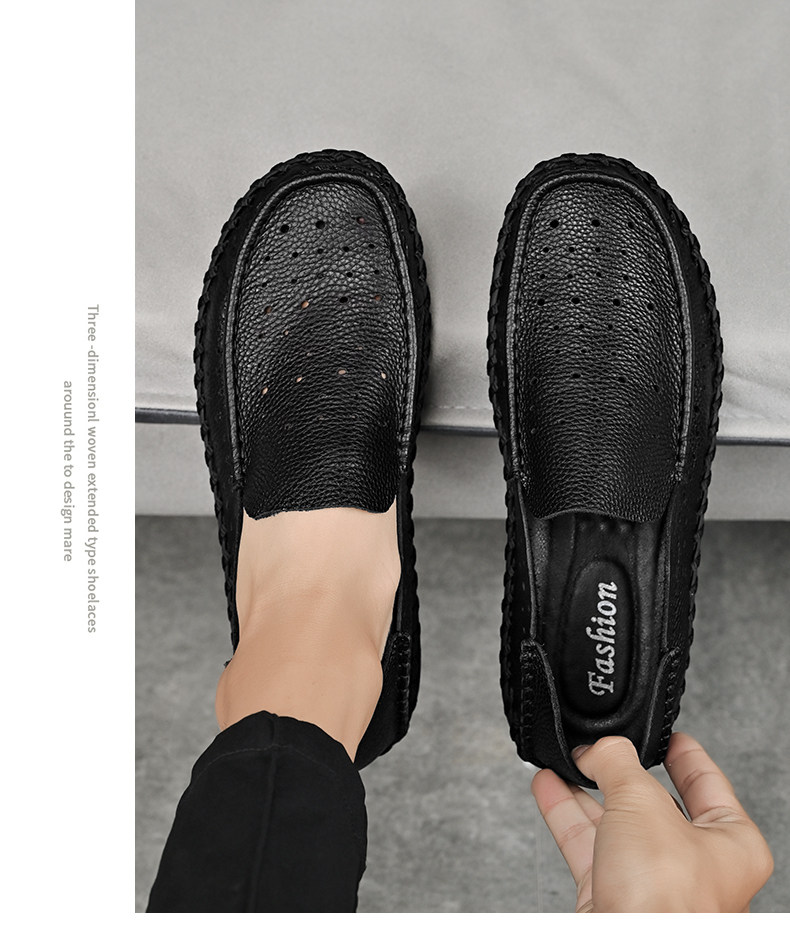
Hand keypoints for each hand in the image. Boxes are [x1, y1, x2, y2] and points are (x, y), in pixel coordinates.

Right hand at [531, 732, 772, 911]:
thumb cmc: (663, 900)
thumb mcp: (642, 803)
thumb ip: (617, 763)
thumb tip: (597, 748)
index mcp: (731, 845)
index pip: (708, 784)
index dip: (684, 754)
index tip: (667, 735)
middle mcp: (695, 866)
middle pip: (653, 802)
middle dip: (620, 772)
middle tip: (601, 746)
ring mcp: (651, 884)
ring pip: (615, 823)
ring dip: (585, 790)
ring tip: (565, 759)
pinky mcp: (612, 898)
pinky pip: (587, 844)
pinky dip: (566, 813)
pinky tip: (549, 787)